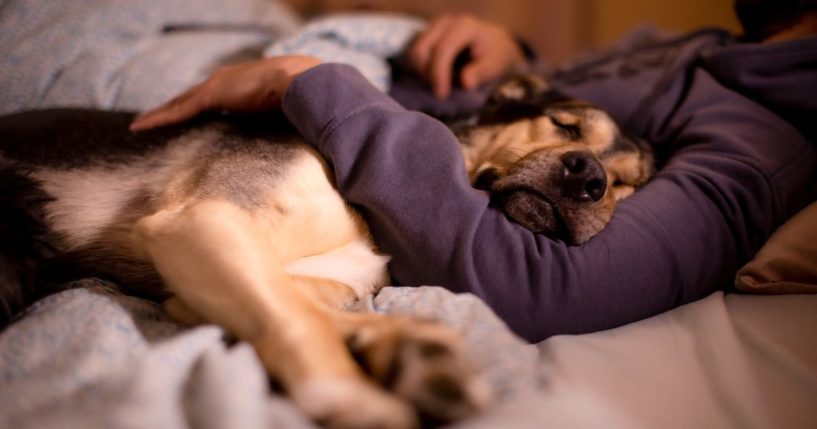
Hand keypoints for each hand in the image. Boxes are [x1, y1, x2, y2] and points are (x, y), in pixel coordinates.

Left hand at [130, 56, 321, 130]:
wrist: (304, 82)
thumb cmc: (304, 97)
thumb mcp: (289, 109)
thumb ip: (283, 119)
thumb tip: (293, 136)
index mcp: (244, 82)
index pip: (215, 96)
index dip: (200, 105)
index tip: (190, 115)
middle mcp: (226, 80)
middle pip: (191, 98)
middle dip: (174, 108)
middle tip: (155, 119)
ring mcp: (217, 86)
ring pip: (180, 103)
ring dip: (161, 114)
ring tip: (141, 124)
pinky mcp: (212, 95)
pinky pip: (179, 110)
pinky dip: (160, 118)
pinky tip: (142, 126)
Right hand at [407, 14, 526, 98]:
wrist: (495, 44)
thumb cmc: (496, 56)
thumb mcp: (495, 65)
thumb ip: (481, 73)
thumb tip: (465, 83)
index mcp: (464, 26)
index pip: (442, 50)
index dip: (438, 74)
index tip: (442, 95)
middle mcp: (445, 22)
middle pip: (421, 51)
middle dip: (427, 75)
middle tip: (440, 92)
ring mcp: (433, 27)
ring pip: (413, 54)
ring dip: (422, 74)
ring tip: (439, 85)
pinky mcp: (427, 35)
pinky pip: (414, 56)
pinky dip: (420, 71)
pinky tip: (435, 79)